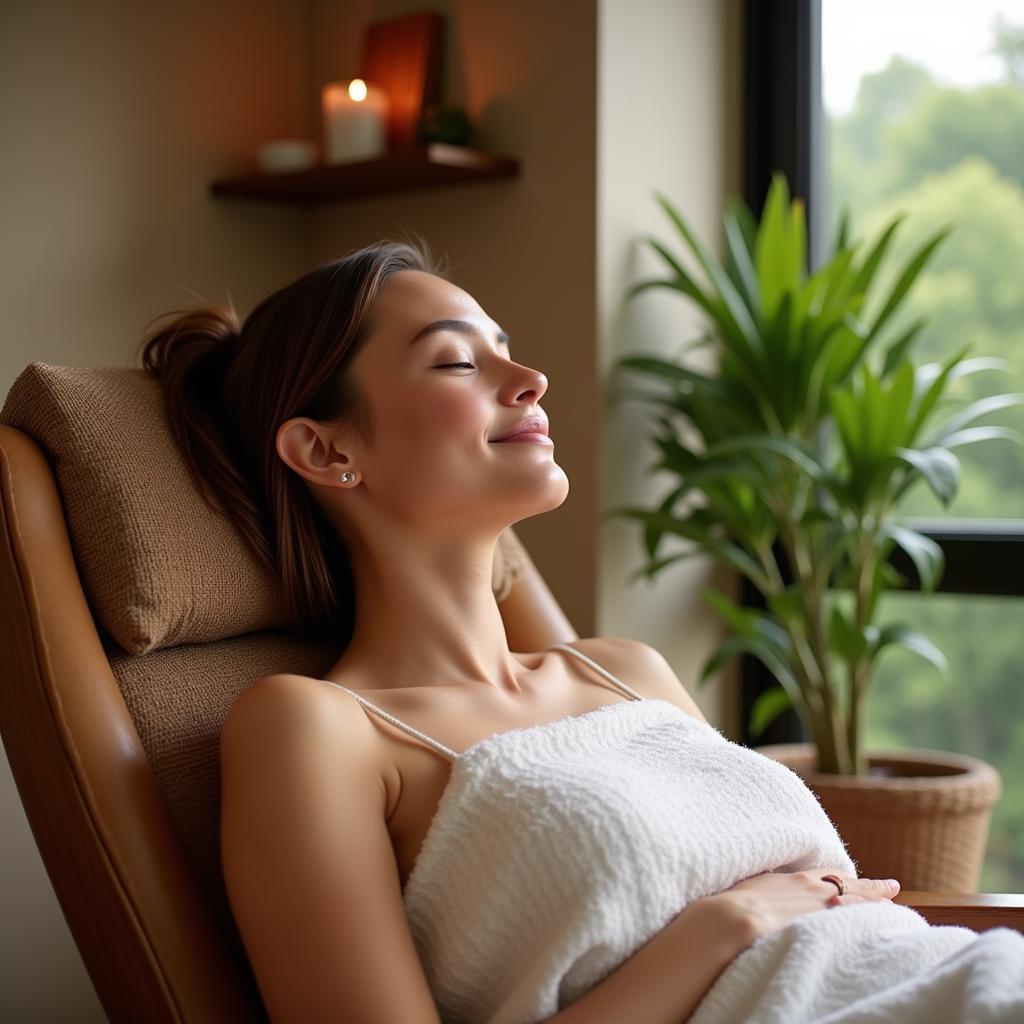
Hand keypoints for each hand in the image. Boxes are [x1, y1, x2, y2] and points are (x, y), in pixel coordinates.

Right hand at [706, 869, 900, 943]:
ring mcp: (824, 908)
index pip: (830, 874)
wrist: (738, 919)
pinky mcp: (828, 927)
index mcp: (798, 878)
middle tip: (892, 886)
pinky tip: (885, 924)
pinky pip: (858, 921)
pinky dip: (872, 920)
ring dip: (877, 903)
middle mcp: (816, 890)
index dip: (846, 876)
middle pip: (851, 885)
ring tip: (894, 906)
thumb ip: (768, 884)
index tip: (857, 878)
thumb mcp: (754, 884)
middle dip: (872, 887)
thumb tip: (765, 883)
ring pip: (859, 902)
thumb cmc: (738, 902)